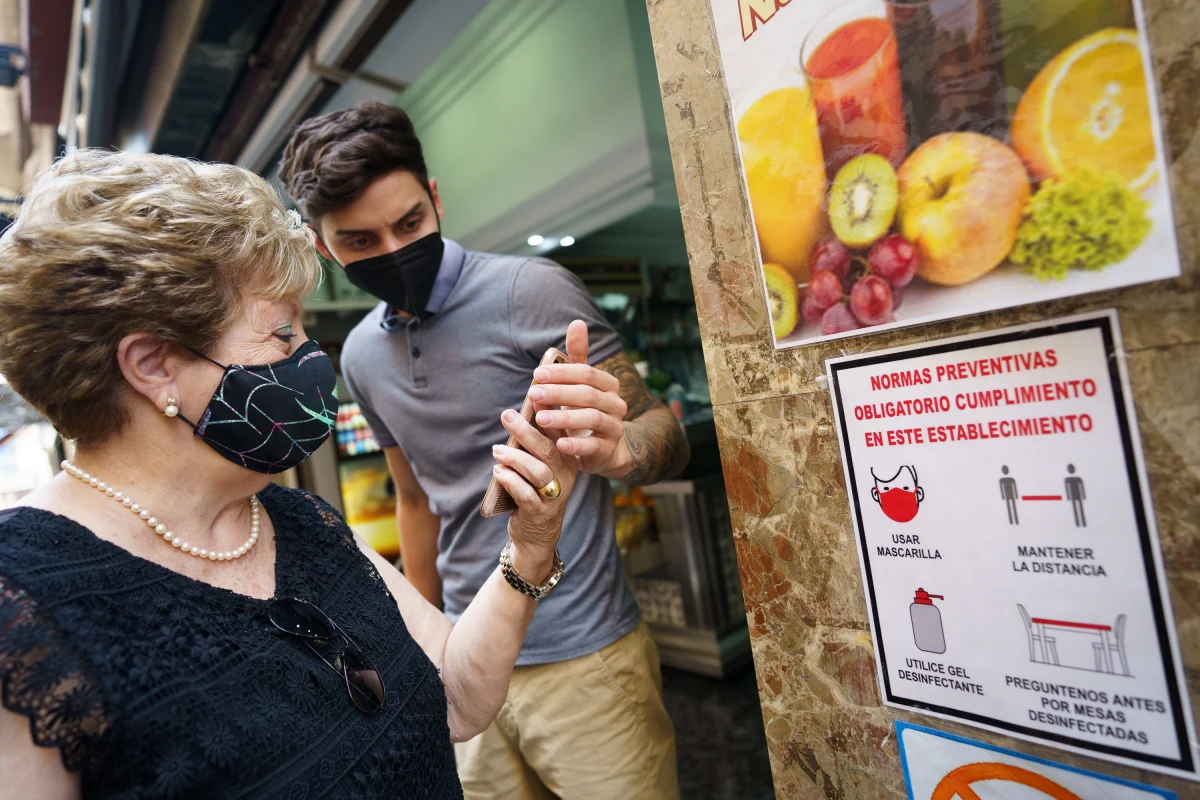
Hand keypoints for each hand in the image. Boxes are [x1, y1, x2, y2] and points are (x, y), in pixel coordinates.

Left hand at [490, 407, 578, 582]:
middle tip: (507, 415)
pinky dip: (511, 481)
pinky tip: (498, 472)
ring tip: (497, 450)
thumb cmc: (534, 488)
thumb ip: (533, 439)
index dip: (549, 412)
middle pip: (548, 448)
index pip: (560, 431)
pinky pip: (526, 495)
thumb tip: (518, 410)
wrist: (539, 533)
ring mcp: (555, 494)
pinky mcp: (540, 512)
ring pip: (538, 471)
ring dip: (515, 458)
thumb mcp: (538, 462)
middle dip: (526, 431)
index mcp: (567, 457)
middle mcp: (565, 474)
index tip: (535, 394)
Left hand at [528, 320, 631, 479]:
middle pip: (588, 394)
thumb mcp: (580, 383)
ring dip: (564, 418)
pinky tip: (559, 443)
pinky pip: (594, 446)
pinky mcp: (608, 450)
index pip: (587, 373)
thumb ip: (577, 355)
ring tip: (540, 419)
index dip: (562, 372)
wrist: (602, 448)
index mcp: (609, 385)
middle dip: (559, 393)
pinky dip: (576, 444)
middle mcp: (616, 404)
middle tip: (533, 394)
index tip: (537, 374)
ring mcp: (615, 428)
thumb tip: (577, 322)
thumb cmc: (584, 409)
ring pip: (592, 418)